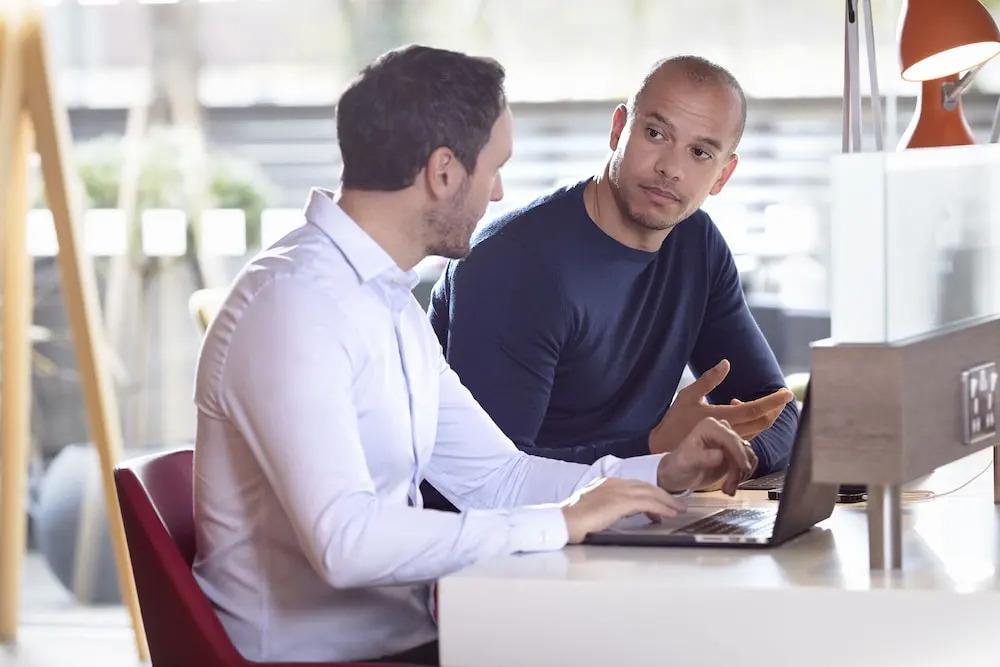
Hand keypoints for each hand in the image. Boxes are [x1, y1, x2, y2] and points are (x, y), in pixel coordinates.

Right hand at [560, 478, 686, 543]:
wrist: (563, 521)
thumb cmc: (573, 520)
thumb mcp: (593, 509)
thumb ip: (608, 508)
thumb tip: (620, 515)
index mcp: (606, 484)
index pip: (635, 485)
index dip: (651, 493)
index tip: (661, 503)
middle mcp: (614, 483)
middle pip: (646, 486)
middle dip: (663, 495)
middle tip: (676, 505)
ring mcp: (617, 491)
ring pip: (650, 492)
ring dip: (666, 501)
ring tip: (677, 510)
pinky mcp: (621, 502)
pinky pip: (647, 502)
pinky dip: (661, 507)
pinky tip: (668, 514)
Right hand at [648, 359, 793, 454]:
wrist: (664, 449)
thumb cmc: (674, 422)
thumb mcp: (687, 396)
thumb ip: (708, 380)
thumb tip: (726, 363)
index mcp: (721, 417)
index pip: (754, 410)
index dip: (773, 401)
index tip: (787, 393)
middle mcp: (729, 431)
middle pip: (762, 422)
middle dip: (776, 408)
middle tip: (783, 396)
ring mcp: (730, 441)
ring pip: (758, 429)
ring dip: (767, 416)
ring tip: (767, 403)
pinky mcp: (728, 446)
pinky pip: (749, 434)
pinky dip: (753, 422)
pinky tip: (743, 411)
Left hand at [655, 417, 753, 496]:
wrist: (677, 475)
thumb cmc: (678, 466)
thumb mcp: (686, 462)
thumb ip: (702, 458)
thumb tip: (720, 455)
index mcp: (709, 426)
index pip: (731, 438)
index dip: (739, 453)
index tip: (743, 469)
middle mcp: (721, 430)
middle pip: (742, 448)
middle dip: (738, 469)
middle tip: (729, 487)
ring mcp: (728, 442)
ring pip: (747, 457)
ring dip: (740, 475)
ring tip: (727, 489)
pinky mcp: (733, 453)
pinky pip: (747, 463)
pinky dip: (741, 476)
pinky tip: (729, 487)